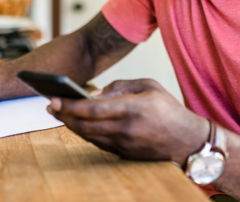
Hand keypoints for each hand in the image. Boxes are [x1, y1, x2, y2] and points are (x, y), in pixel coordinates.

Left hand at [48, 79, 208, 164]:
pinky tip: (77, 123)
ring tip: (60, 113)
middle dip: (64, 116)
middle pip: (85, 125)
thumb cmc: (169, 109)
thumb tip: (93, 93)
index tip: (55, 98)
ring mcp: (124, 145)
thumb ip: (120, 85)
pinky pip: (98, 143)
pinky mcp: (124, 154)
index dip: (70, 105)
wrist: (189, 140)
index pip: (93, 109)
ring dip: (71, 125)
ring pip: (88, 136)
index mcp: (133, 108)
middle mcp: (126, 129)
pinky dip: (84, 133)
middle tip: (50, 105)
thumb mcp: (148, 86)